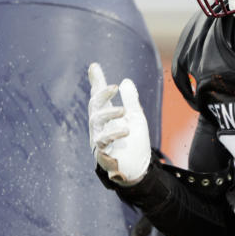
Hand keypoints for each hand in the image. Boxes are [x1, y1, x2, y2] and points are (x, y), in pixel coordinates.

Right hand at [87, 62, 150, 185]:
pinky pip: (102, 145)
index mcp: (107, 117)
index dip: (96, 83)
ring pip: (96, 124)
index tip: (94, 67)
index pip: (99, 97)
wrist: (140, 168)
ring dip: (110, 115)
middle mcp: (100, 127)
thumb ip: (130, 101)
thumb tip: (125, 81)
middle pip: (94, 108)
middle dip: (101, 95)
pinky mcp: (103, 155)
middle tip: (113, 87)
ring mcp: (100, 141)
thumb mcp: (136, 118)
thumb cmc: (135, 144)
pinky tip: (125, 131)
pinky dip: (112, 137)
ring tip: (125, 112)